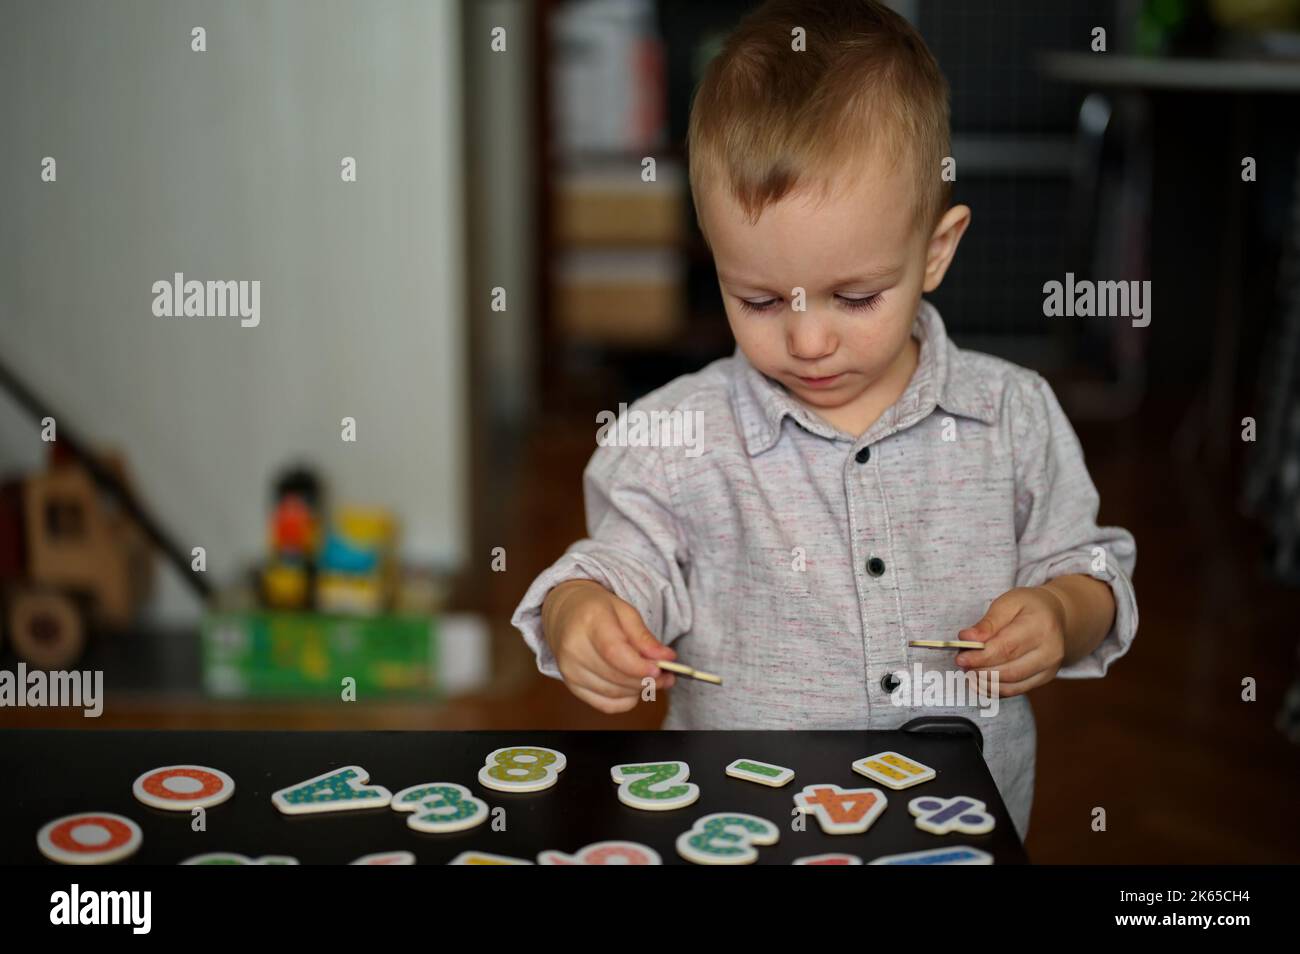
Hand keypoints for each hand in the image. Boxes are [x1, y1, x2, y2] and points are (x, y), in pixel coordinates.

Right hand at [541, 580, 676, 713]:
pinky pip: (605, 704)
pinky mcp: (572, 685)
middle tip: (667, 675)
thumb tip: (666, 658)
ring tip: (654, 679)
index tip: (660, 670)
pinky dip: (626, 700)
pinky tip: (634, 687)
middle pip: (616, 676)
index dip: (639, 666)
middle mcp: (574, 648)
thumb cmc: (596, 609)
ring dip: (639, 690)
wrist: (564, 613)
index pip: (614, 652)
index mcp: (589, 621)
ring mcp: (570, 670)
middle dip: (647, 680)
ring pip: (613, 693)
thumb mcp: (624, 611)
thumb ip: (645, 637)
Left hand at [953, 586, 1066, 696]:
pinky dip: (994, 689)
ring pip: (1012, 684)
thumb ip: (988, 623)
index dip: (981, 657)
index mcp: (1041, 627)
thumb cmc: (1029, 607)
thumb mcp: (1008, 602)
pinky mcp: (1044, 679)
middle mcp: (1050, 651)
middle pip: (1009, 670)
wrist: (1056, 616)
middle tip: (961, 664)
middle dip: (980, 670)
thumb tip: (967, 638)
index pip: (1007, 648)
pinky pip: (1016, 690)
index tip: (961, 658)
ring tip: (968, 671)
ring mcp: (1050, 668)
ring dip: (985, 682)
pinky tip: (980, 681)